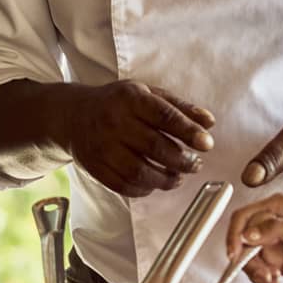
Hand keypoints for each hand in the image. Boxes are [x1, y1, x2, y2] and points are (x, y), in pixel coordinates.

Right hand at [66, 82, 215, 197]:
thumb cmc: (117, 103)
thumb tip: (209, 122)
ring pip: (140, 171)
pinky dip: (145, 188)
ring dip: (166, 179)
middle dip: (182, 160)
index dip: (189, 132)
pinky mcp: (95, 167)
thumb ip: (180, 107)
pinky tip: (155, 182)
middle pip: (155, 147)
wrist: (73, 115)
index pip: (165, 116)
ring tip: (178, 177)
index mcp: (130, 98)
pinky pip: (124, 186)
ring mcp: (102, 147)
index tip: (207, 144)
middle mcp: (114, 121)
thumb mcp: (147, 94)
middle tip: (195, 164)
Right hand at [226, 194, 282, 282]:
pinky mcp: (278, 260)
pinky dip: (263, 278)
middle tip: (260, 270)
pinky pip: (260, 271)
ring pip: (249, 259)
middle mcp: (270, 224)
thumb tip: (248, 234)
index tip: (235, 253)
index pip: (243, 217)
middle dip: (245, 259)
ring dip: (255, 271)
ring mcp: (274, 243)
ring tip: (271, 277)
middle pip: (241, 241)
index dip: (234, 235)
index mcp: (275, 207)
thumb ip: (274, 229)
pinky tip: (276, 279)